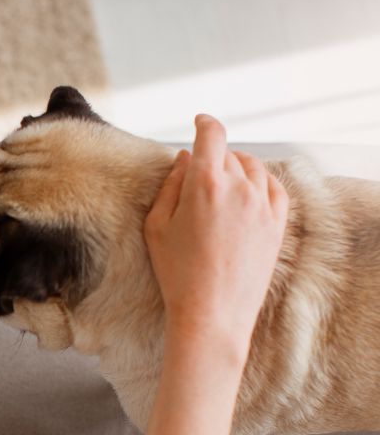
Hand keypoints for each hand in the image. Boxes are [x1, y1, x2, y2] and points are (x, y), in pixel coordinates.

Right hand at [144, 115, 288, 361]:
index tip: (199, 122)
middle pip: (229, 154)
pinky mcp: (278, 223)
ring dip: (237, 168)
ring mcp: (263, 205)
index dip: (205, 123)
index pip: (212, 135)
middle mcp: (239, 187)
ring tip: (221, 184)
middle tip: (198, 175)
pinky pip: (274, 187)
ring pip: (253, 168)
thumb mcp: (156, 226)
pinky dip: (261, 182)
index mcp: (205, 183)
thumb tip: (185, 159)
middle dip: (213, 158)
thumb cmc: (177, 272)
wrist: (212, 312)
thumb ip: (170, 186)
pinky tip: (248, 192)